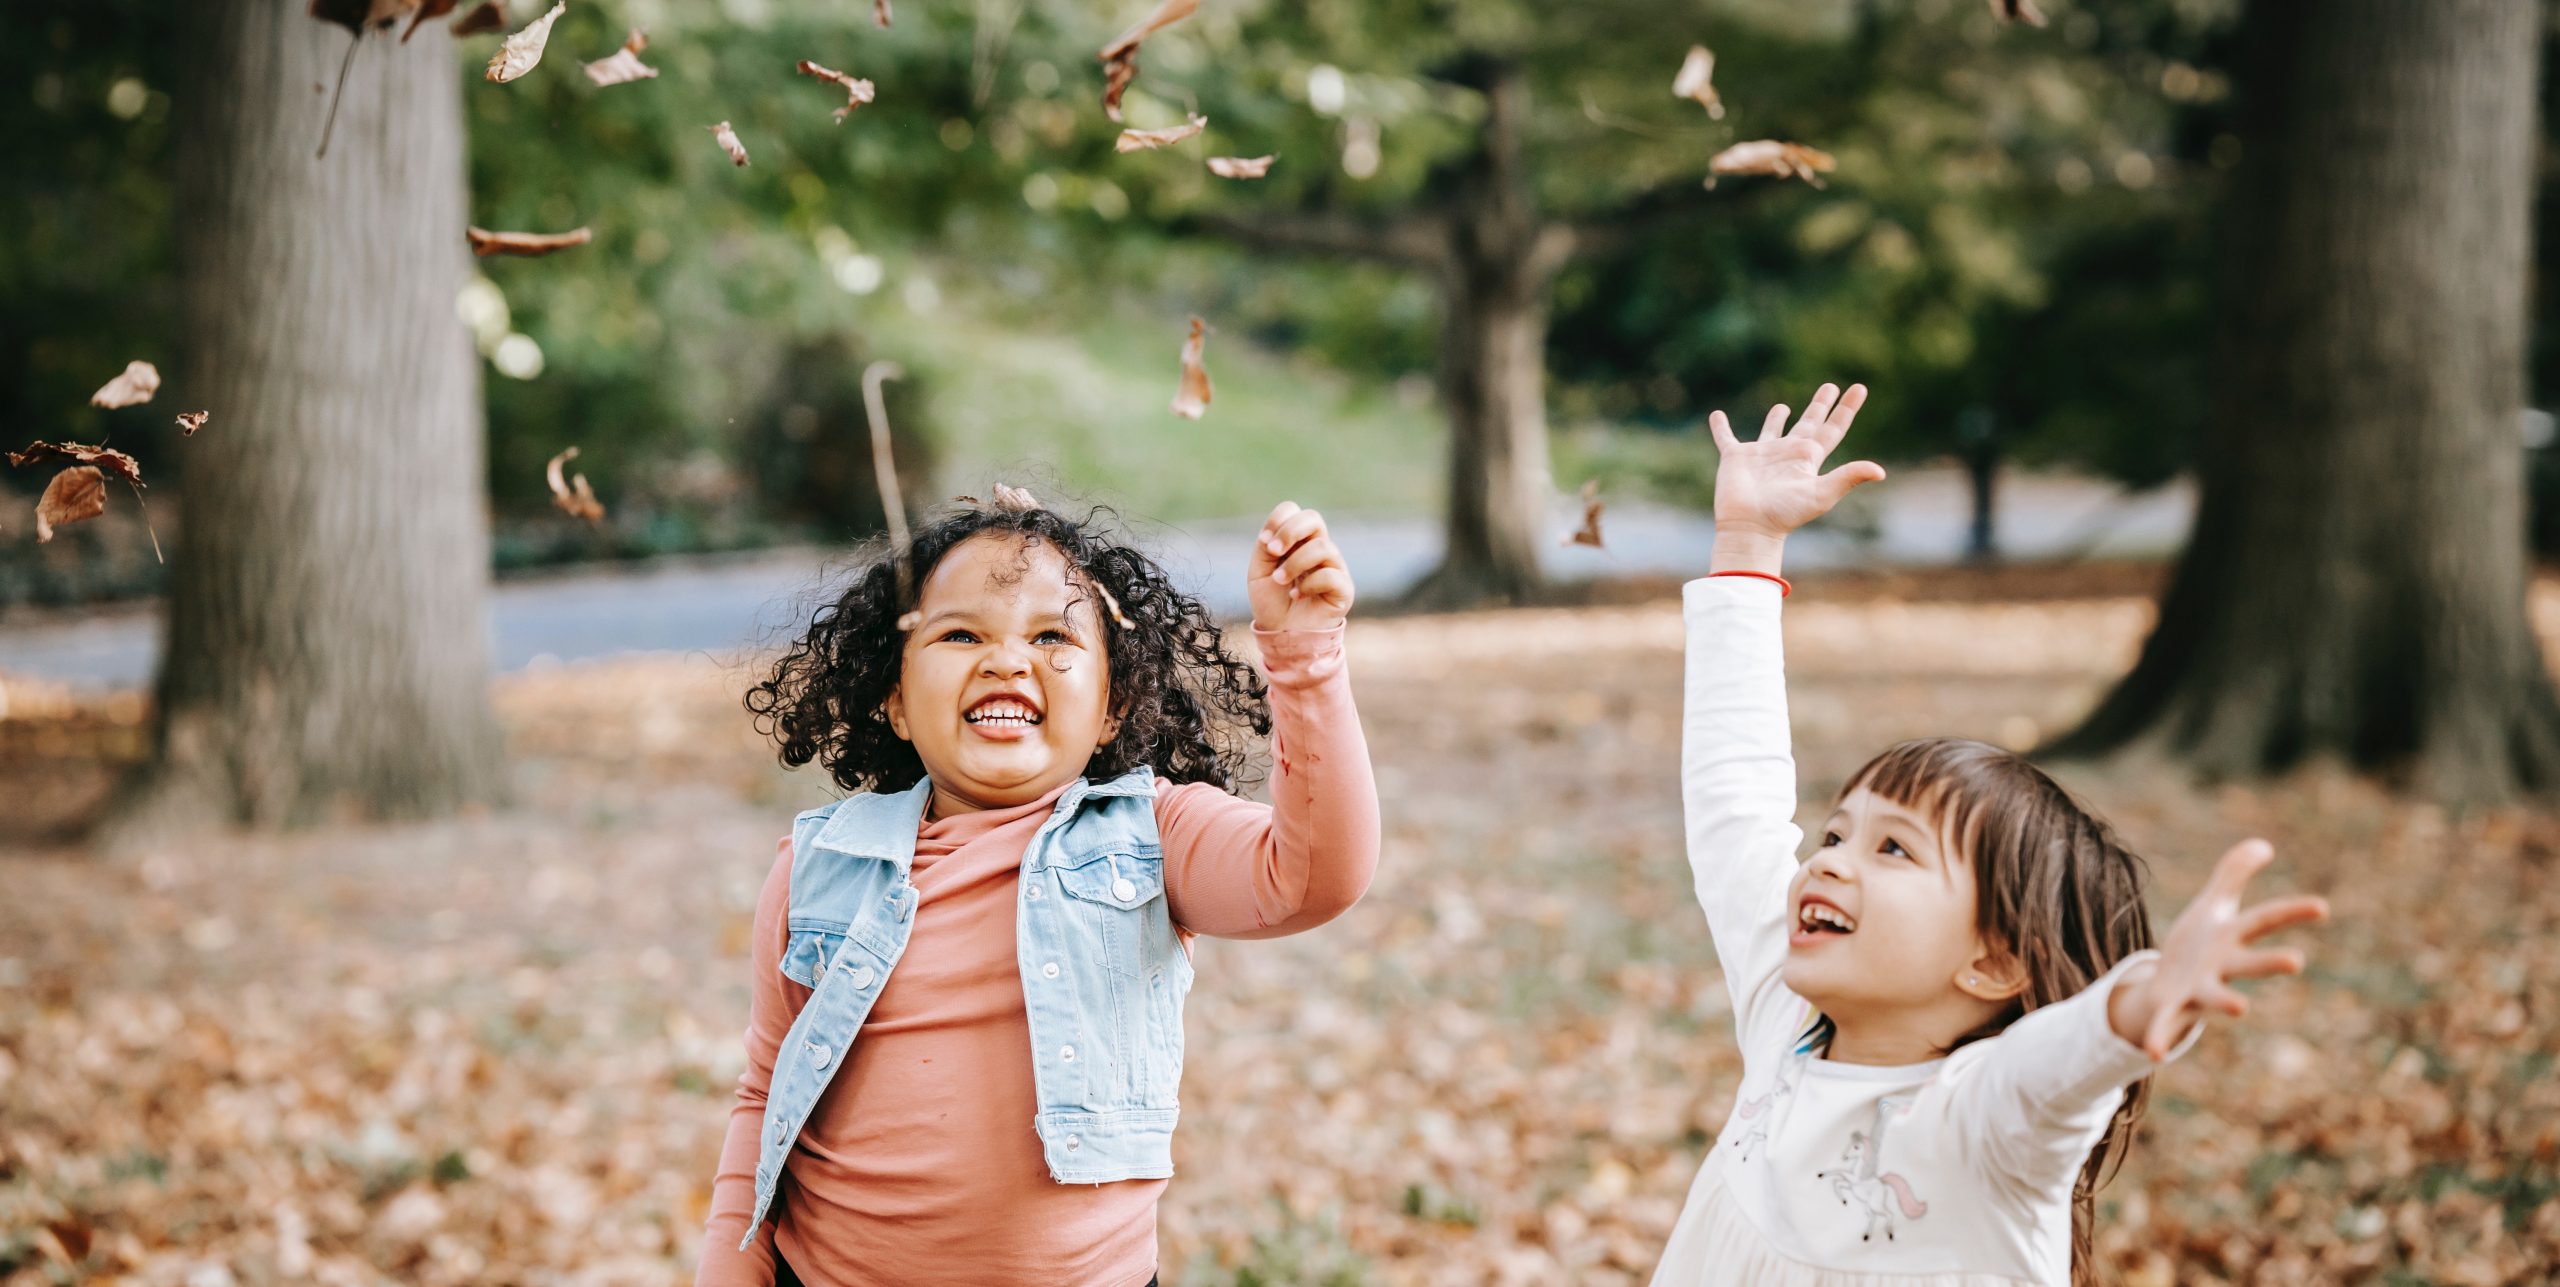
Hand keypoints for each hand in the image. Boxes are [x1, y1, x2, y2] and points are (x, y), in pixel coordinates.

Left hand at [1248, 501, 1353, 630]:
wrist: (1282, 634)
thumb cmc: (1271, 602)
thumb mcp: (1259, 571)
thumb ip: (1266, 547)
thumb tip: (1276, 535)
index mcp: (1297, 541)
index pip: (1294, 511)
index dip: (1279, 520)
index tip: (1264, 543)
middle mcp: (1318, 549)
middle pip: (1314, 518)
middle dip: (1289, 531)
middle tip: (1273, 551)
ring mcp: (1334, 567)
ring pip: (1322, 547)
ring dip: (1294, 564)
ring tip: (1280, 581)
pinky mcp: (1344, 588)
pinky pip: (1330, 575)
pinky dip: (1308, 585)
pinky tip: (1298, 596)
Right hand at [1707, 383, 1886, 572]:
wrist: (1750, 526)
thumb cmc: (1786, 513)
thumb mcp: (1821, 494)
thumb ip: (1848, 477)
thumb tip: (1881, 472)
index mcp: (1808, 458)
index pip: (1833, 429)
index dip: (1846, 409)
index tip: (1859, 388)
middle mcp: (1787, 454)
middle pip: (1809, 423)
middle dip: (1820, 405)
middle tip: (1830, 386)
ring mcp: (1761, 455)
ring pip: (1772, 430)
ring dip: (1777, 417)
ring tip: (1784, 406)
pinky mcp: (1734, 458)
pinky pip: (1726, 437)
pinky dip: (1721, 427)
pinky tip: (1717, 415)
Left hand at [2108, 839, 2329, 1059]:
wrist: (2168, 986)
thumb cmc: (2199, 944)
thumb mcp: (2213, 905)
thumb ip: (2233, 874)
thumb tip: (2262, 844)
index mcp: (2231, 938)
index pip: (2264, 920)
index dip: (2292, 911)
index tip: (2322, 906)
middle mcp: (2222, 966)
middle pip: (2249, 961)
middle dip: (2270, 960)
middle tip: (2296, 960)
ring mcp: (2199, 989)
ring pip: (2215, 995)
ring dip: (2227, 1000)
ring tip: (2240, 1007)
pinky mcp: (2172, 1007)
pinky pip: (2165, 1025)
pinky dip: (2160, 1037)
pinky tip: (2154, 1053)